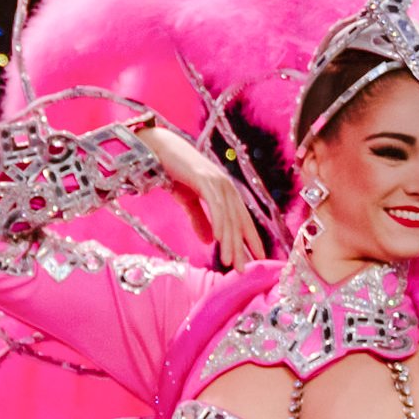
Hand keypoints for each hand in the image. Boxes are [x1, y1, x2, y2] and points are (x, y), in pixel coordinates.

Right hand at [139, 123, 267, 268]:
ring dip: (230, 242)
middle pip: (238, 222)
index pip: (242, 219)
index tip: (258, 258)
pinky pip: (215, 205)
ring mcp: (218, 182)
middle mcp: (227, 187)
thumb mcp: (188, 201)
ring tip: (230, 262)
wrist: (160, 149)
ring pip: (228, 217)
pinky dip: (219, 223)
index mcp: (226, 192)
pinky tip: (218, 239)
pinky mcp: (205, 179)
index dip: (250, 239)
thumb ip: (200, 220)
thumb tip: (209, 242)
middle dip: (242, 247)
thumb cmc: (175, 173)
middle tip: (243, 270)